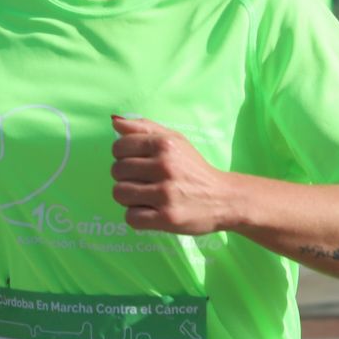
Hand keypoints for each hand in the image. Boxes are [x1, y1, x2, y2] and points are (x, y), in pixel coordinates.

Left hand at [111, 116, 236, 234]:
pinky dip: (137, 216)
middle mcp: (165, 167)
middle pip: (117, 171)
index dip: (122, 155)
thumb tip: (115, 121)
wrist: (223, 198)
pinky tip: (150, 211)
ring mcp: (165, 194)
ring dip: (128, 197)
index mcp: (165, 144)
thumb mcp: (175, 140)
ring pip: (119, 193)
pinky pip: (130, 217)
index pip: (119, 147)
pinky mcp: (166, 218)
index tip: (135, 162)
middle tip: (143, 181)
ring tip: (145, 196)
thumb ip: (145, 128)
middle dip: (125, 177)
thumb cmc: (194, 168)